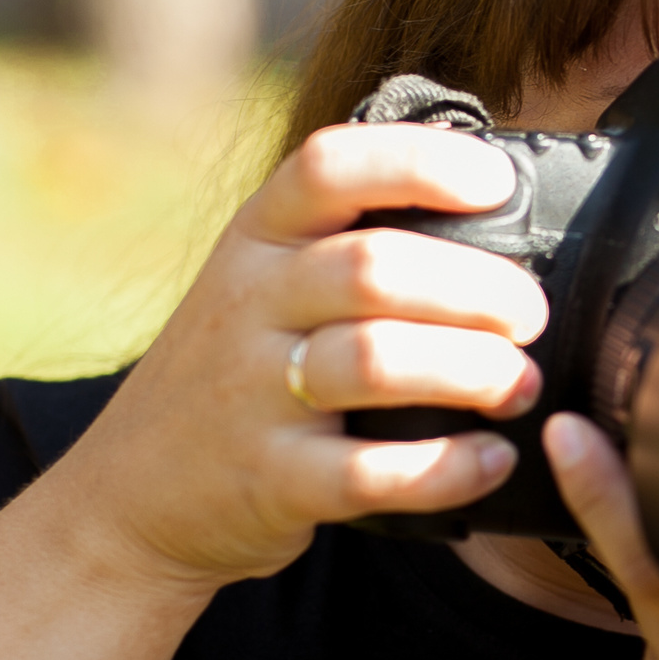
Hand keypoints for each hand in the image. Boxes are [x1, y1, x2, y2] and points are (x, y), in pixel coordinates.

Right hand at [42, 124, 548, 597]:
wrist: (128, 496)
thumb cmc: (236, 373)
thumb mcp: (260, 284)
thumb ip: (343, 245)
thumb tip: (495, 210)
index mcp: (256, 239)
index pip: (329, 166)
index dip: (420, 163)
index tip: (496, 183)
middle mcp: (248, 304)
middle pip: (375, 268)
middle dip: (477, 287)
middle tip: (530, 315)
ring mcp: (251, 395)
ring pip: (377, 361)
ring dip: (472, 370)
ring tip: (520, 385)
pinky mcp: (269, 481)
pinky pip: (371, 472)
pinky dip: (447, 467)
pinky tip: (492, 458)